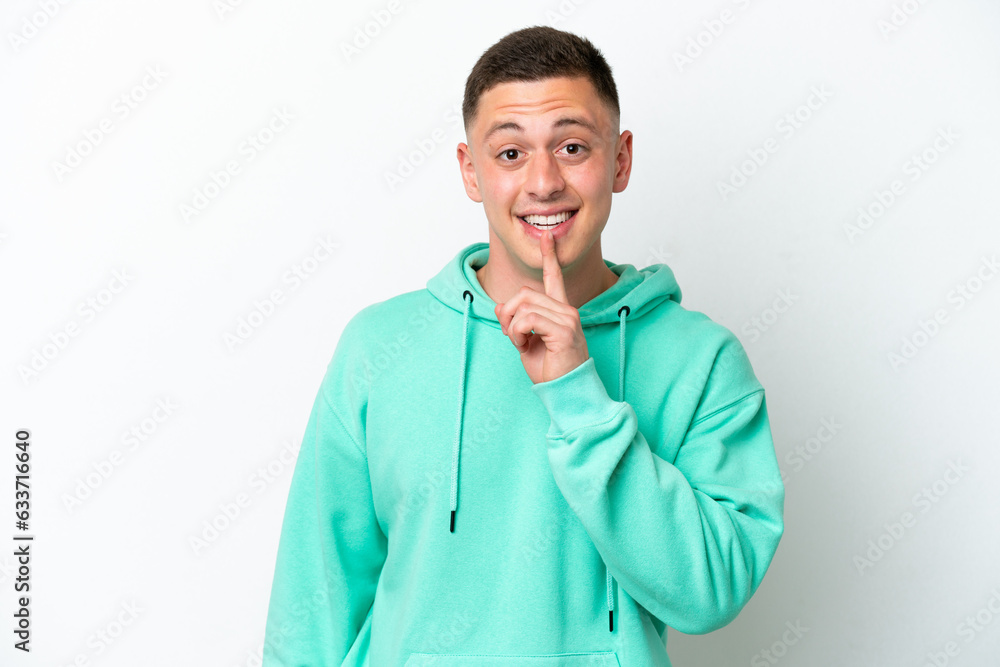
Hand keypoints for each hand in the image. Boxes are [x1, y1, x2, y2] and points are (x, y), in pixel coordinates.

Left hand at [494, 230, 589, 383]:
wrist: (565, 392)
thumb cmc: (550, 370)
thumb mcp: (525, 342)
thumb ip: (515, 322)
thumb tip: (500, 305)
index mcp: (560, 310)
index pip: (553, 278)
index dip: (549, 256)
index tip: (546, 236)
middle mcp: (567, 310)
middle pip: (524, 293)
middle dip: (507, 313)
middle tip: (509, 335)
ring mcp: (568, 318)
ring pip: (523, 305)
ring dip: (511, 326)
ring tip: (519, 343)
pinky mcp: (564, 330)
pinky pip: (527, 320)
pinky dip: (517, 333)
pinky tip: (523, 346)